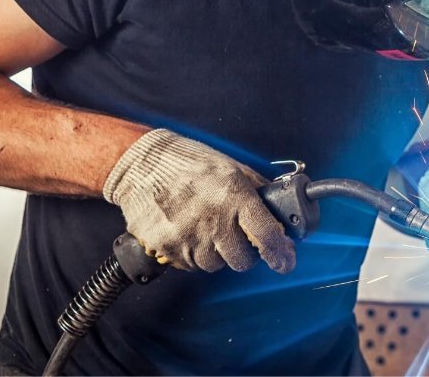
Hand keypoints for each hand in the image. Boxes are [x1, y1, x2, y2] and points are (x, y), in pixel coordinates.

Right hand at [103, 129, 295, 272]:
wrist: (143, 164)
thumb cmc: (191, 163)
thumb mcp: (233, 169)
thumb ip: (259, 193)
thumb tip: (283, 215)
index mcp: (234, 196)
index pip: (266, 234)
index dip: (280, 253)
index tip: (285, 261)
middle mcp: (212, 219)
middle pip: (241, 261)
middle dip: (244, 253)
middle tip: (238, 238)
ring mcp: (187, 236)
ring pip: (214, 266)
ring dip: (217, 254)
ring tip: (207, 229)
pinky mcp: (165, 247)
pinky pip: (189, 265)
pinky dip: (193, 254)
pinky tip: (188, 232)